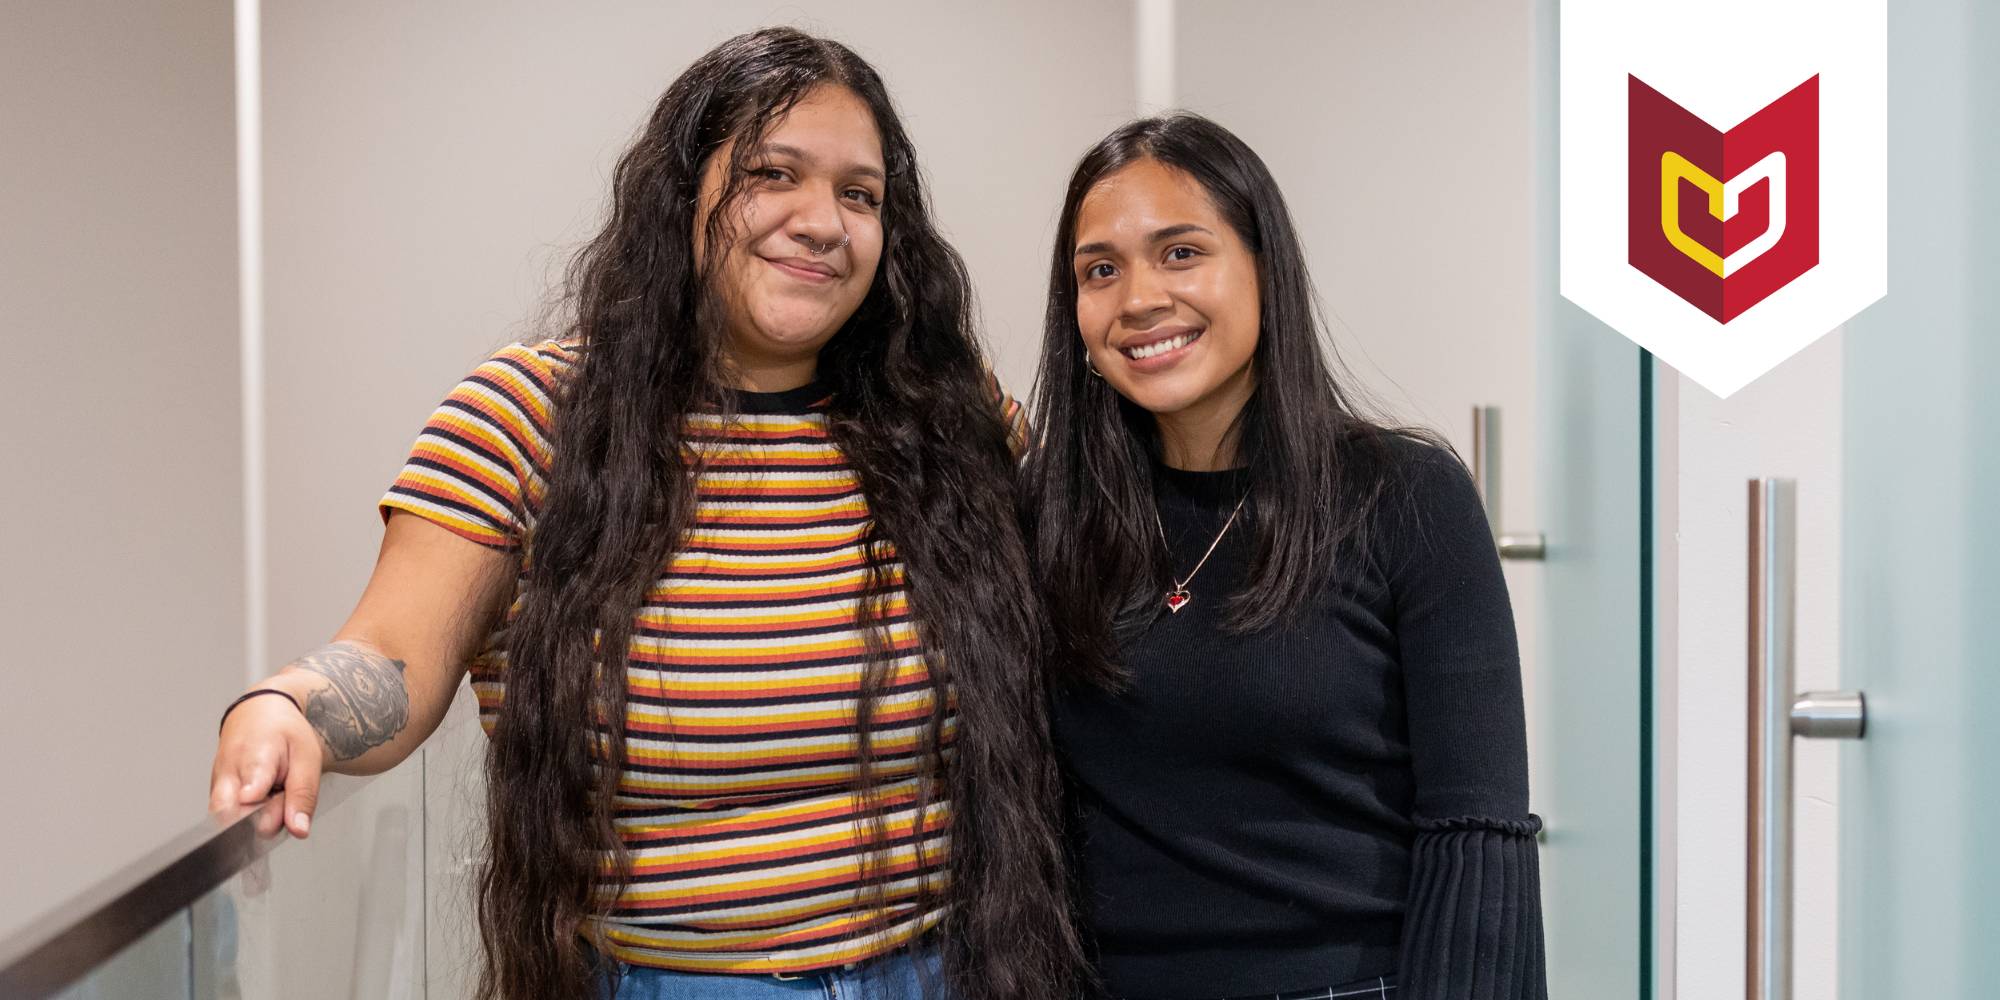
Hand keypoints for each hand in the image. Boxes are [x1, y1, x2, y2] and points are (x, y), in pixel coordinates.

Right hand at [209, 689, 325, 838]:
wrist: (257, 714)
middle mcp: (226, 774)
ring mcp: (215, 786)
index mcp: (253, 758)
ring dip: (255, 818)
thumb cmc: (283, 733)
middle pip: (233, 820)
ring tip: (271, 794)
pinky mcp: (213, 796)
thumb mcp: (307, 758)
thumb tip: (298, 830)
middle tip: (280, 797)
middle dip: (261, 822)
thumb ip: (302, 796)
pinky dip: (247, 815)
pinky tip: (259, 798)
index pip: (248, 797)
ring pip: (231, 823)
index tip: (277, 813)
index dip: (265, 811)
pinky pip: (229, 818)